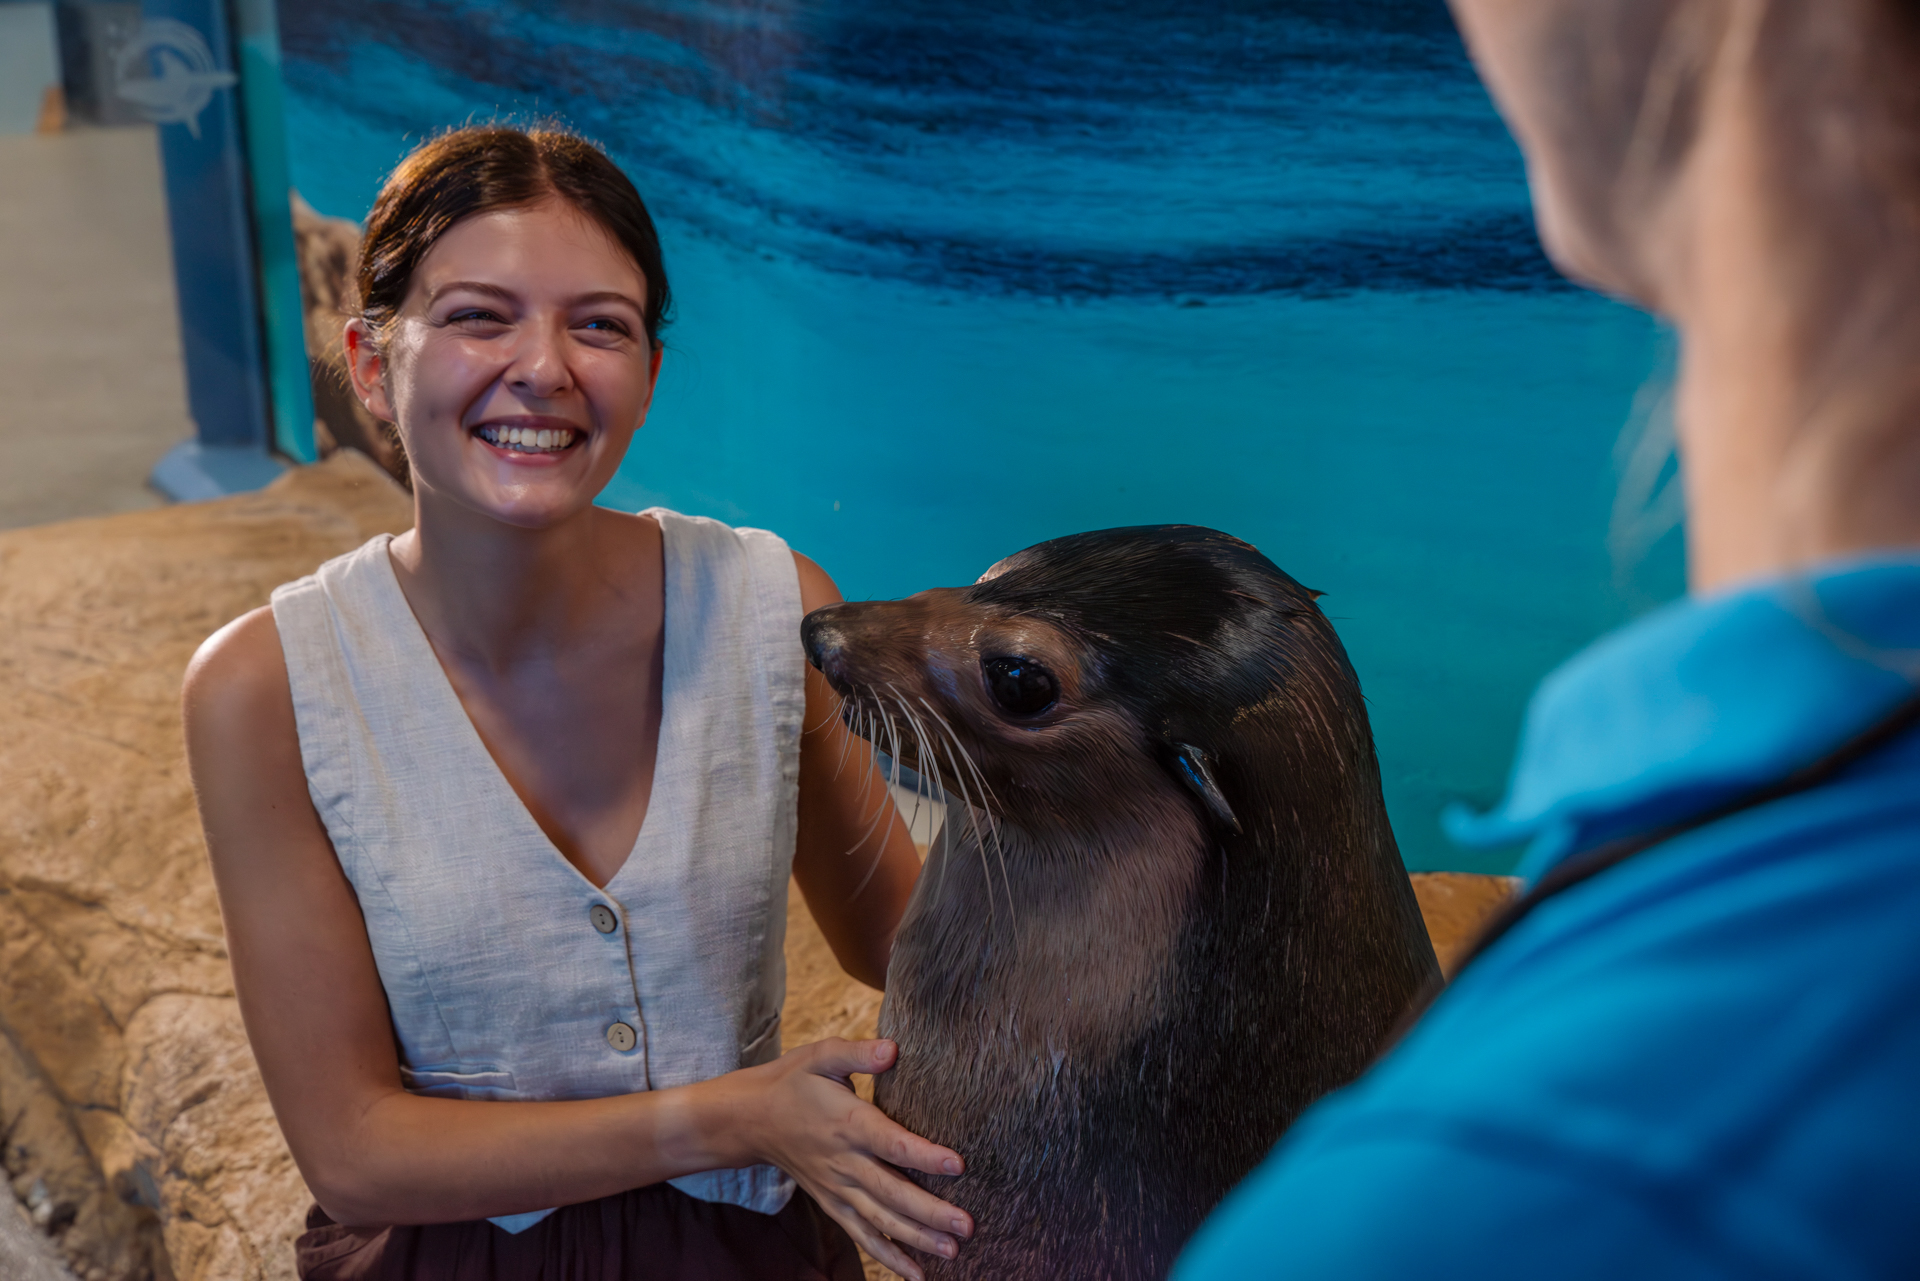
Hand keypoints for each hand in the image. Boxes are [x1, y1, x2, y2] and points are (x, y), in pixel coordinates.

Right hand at [736, 1038, 971, 1279]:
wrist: (752, 1119)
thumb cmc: (794, 1082)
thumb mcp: (822, 1056)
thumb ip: (858, 1053)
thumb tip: (893, 1048)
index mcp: (848, 1124)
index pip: (891, 1143)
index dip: (924, 1155)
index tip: (958, 1164)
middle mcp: (844, 1162)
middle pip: (892, 1192)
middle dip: (930, 1212)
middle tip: (966, 1226)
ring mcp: (838, 1189)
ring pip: (880, 1220)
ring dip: (916, 1239)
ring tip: (952, 1252)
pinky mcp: (833, 1204)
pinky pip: (862, 1235)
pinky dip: (888, 1256)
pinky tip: (916, 1275)